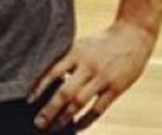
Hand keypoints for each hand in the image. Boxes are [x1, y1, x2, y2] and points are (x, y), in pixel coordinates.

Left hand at [29, 21, 154, 130]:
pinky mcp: (116, 88)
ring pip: (80, 102)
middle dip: (50, 109)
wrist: (133, 35)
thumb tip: (50, 81)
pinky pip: (99, 108)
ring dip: (65, 117)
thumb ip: (68, 62)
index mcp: (75, 52)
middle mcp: (87, 65)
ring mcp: (102, 77)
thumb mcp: (82, 45)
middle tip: (39, 122)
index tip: (29, 100)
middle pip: (65, 91)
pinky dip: (86, 120)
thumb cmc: (103, 43)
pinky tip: (77, 126)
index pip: (52, 71)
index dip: (39, 87)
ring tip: (55, 127)